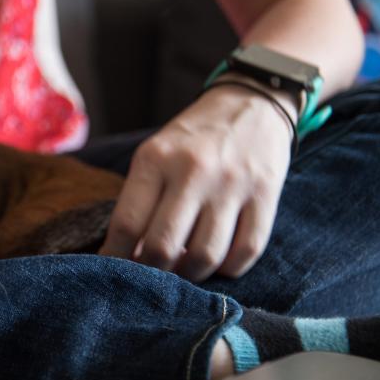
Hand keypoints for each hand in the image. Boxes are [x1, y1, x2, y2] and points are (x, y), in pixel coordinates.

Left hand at [98, 83, 294, 280]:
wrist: (252, 104)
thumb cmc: (192, 139)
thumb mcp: (155, 155)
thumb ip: (141, 200)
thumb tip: (129, 255)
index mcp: (155, 159)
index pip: (126, 223)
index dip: (115, 257)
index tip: (113, 270)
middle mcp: (192, 171)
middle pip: (163, 246)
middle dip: (151, 273)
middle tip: (150, 276)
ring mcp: (232, 184)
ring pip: (205, 255)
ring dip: (190, 274)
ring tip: (182, 270)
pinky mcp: (266, 194)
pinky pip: (246, 250)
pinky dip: (228, 268)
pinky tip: (218, 263)